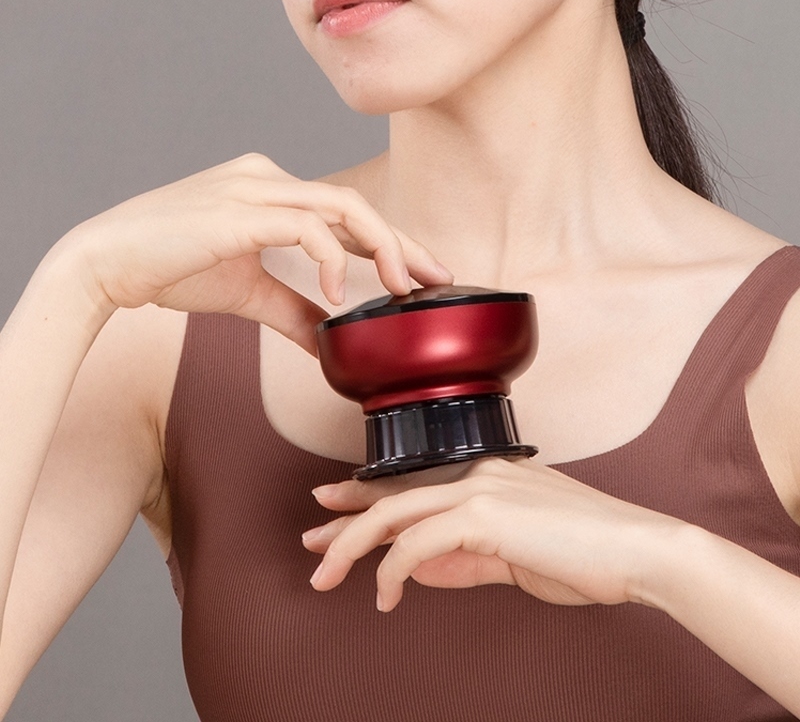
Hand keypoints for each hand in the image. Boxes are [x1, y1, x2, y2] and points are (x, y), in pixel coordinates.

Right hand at [54, 153, 452, 353]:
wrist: (106, 263)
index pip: (345, 213)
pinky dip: (330, 257)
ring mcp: (254, 188)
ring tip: (400, 286)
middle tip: (436, 277)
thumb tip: (328, 339)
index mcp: (271, 191)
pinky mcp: (240, 209)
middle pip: (355, 206)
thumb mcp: (248, 292)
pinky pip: (304, 225)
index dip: (389, 241)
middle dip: (401, 243)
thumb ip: (292, 309)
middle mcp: (268, 179)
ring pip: (341, 207)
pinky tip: (338, 290)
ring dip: (381, 246)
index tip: (420, 273)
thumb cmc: (171, 268)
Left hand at [304, 458, 685, 610]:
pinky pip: (419, 542)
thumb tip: (420, 571)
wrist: (639, 551)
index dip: (367, 496)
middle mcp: (477, 474)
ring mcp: (480, 489)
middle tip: (310, 540)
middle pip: (393, 495)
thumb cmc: (586, 556)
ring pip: (395, 513)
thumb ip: (465, 560)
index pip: (412, 486)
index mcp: (486, 477)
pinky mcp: (485, 514)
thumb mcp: (514, 560)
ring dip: (353, 546)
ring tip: (325, 574)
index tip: (334, 506)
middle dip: (345, 519)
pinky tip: (386, 595)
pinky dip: (395, 570)